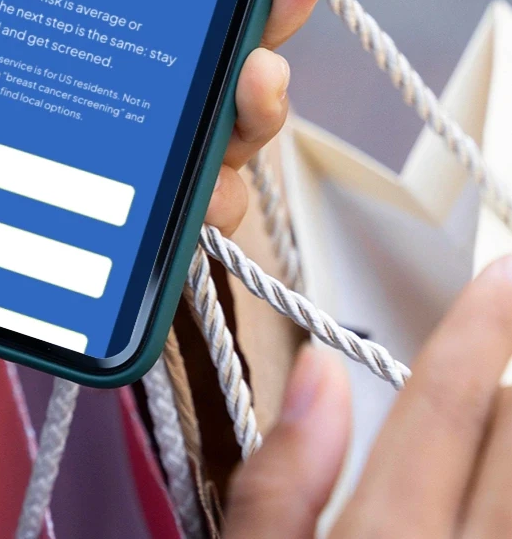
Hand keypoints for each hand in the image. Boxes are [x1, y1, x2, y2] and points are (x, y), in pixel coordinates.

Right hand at [225, 256, 511, 536]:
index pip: (444, 404)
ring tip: (476, 445)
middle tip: (471, 387)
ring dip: (509, 438)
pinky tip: (486, 490)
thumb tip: (315, 370)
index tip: (504, 274)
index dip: (478, 327)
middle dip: (496, 386)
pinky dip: (510, 487)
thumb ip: (277, 480)